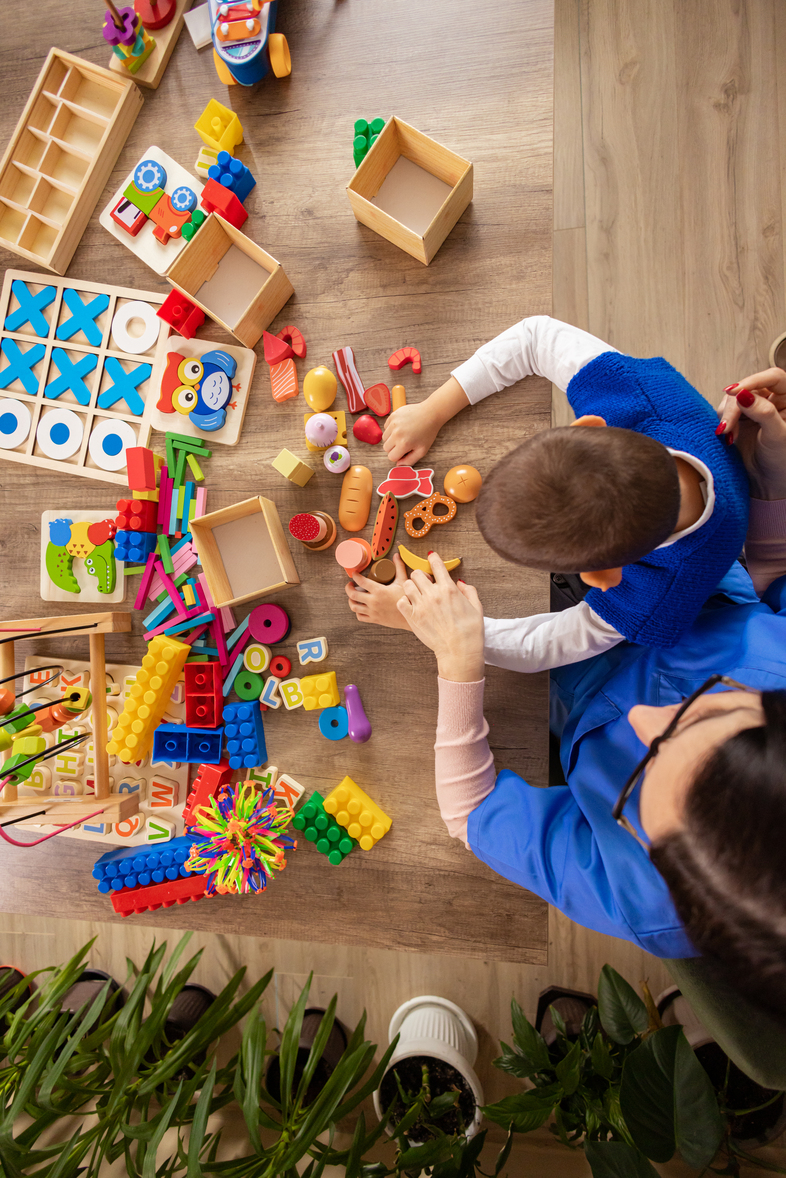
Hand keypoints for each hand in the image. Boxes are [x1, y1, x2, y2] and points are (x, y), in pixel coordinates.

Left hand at [345, 553, 410, 628]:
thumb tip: (396, 555)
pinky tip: (360, 607)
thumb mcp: (403, 581)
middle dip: (348, 588)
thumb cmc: (408, 598)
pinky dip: (357, 612)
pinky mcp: (374, 619)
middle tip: (350, 584)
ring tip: (353, 596)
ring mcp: (373, 611)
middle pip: (353, 595)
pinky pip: (360, 617)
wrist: (411, 616)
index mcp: (379, 591)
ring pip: (354, 607)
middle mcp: (373, 601)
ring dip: (351, 600)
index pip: (361, 581)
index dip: (355, 576)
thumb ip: (399, 567)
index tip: (355, 574)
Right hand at [382, 376, 470, 464]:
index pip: (391, 457)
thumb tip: (398, 465)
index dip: (398, 456)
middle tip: (404, 442)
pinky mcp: (392, 416)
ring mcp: (393, 424)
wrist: (430, 414)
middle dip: (393, 448)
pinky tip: (401, 427)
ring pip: (384, 437)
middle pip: (386, 448)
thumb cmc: (427, 433)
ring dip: (391, 438)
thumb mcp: (422, 450)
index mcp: (404, 444)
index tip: (404, 451)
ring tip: (403, 434)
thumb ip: (410, 460)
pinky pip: (386, 427)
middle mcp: (396, 434)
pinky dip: (391, 429)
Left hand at [396, 554, 484, 681]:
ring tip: (416, 594)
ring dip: (411, 587)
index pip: (437, 565)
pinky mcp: (413, 617)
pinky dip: (404, 601)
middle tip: (424, 583)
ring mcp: (421, 606)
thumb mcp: (476, 607)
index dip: (433, 558)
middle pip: (417, 573)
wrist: (459, 651)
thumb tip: (460, 583)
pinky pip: (401, 601)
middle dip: (420, 575)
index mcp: (449, 589)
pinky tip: (411, 606)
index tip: (431, 557)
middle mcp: (433, 594)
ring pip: (407, 585)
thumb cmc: (470, 631)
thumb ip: (469, 591)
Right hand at [716, 369, 785, 498]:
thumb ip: (763, 413)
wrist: (767, 481)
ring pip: (734, 398)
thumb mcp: (777, 436)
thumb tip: (743, 394)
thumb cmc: (781, 460)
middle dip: (735, 406)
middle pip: (748, 388)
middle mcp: (773, 399)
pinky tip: (728, 436)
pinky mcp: (741, 417)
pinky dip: (723, 421)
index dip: (753, 381)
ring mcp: (755, 407)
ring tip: (728, 436)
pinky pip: (726, 410)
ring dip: (727, 415)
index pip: (773, 377)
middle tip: (727, 426)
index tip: (734, 391)